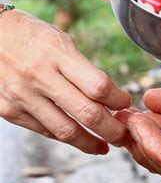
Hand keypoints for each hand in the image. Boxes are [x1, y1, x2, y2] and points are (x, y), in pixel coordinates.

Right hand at [0, 10, 131, 153]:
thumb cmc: (30, 36)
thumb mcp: (61, 40)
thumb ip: (83, 69)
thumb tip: (110, 97)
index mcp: (57, 53)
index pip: (99, 85)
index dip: (119, 100)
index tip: (127, 104)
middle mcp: (39, 76)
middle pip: (87, 113)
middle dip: (112, 129)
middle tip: (124, 135)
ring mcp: (22, 96)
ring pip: (66, 131)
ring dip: (91, 143)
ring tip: (105, 146)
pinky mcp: (8, 111)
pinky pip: (45, 131)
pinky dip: (65, 137)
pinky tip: (78, 138)